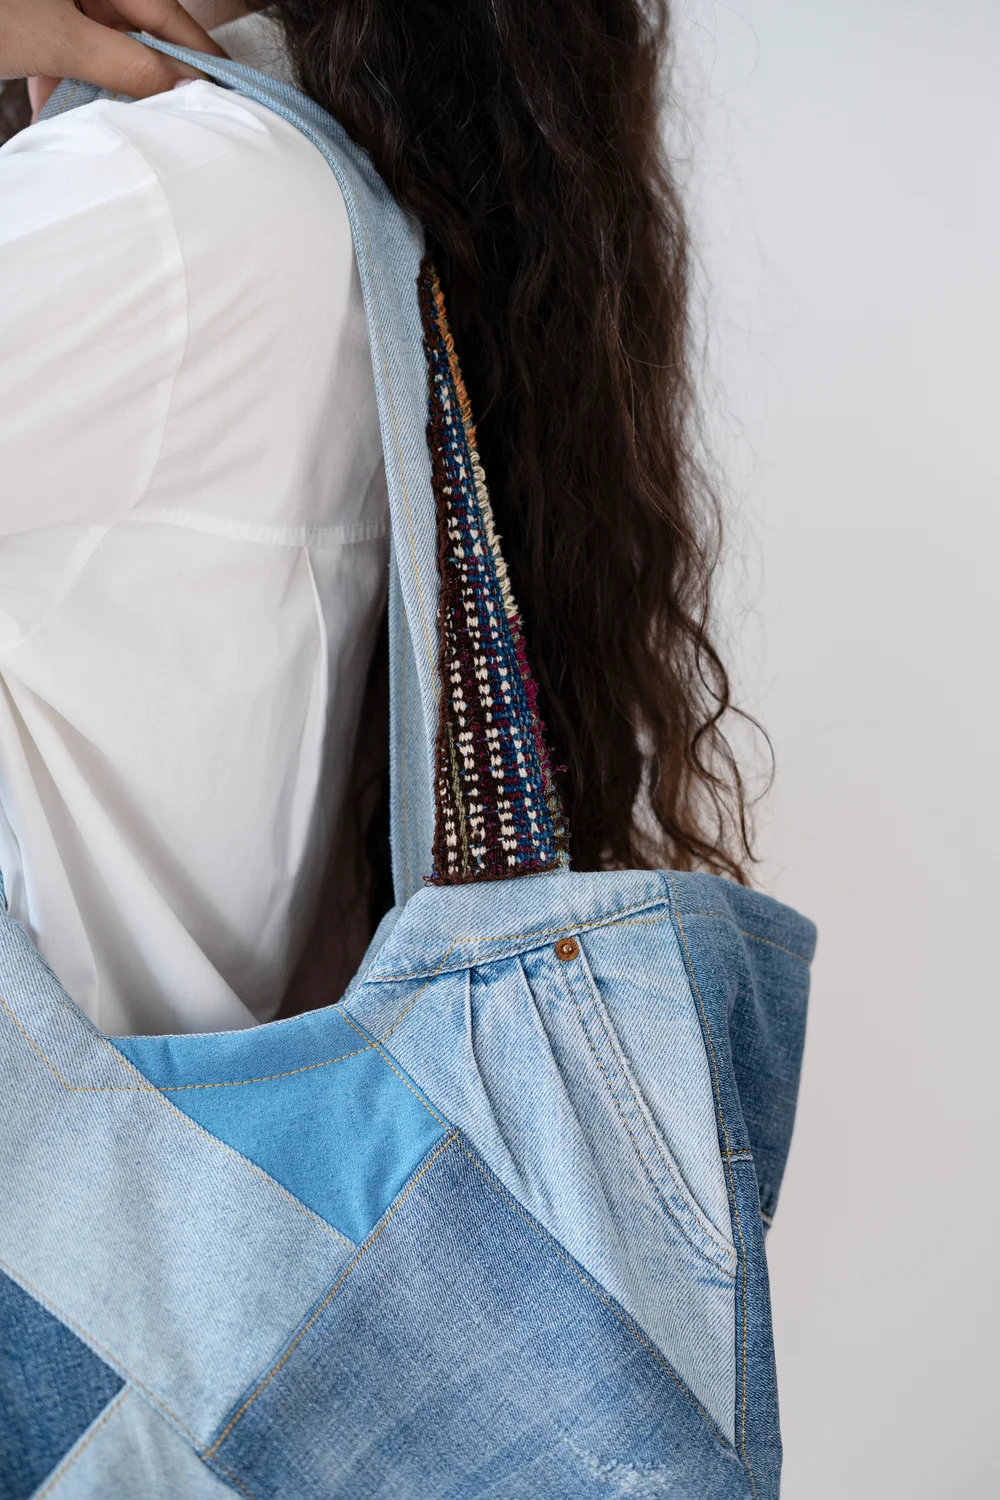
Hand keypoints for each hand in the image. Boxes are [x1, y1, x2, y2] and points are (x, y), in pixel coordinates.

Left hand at [0, 0, 225, 117]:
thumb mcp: (57, 38)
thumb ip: (125, 65)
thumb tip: (182, 90)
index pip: (168, 15)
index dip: (198, 60)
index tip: (232, 101)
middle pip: (136, 32)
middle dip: (152, 80)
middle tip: (181, 127)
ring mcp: (54, 3)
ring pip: (100, 48)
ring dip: (108, 89)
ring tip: (124, 127)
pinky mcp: (28, 22)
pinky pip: (64, 54)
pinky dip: (67, 84)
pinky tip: (67, 112)